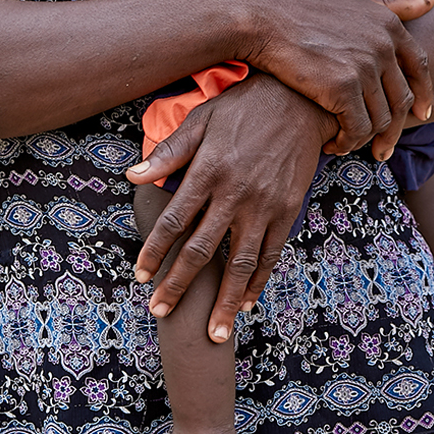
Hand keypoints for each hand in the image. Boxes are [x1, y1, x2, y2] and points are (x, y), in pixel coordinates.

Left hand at [124, 74, 333, 340]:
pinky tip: (246, 304)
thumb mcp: (203, 119)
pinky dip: (258, 282)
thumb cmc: (245, 106)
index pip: (173, 221)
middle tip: (160, 312)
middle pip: (200, 250)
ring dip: (225, 301)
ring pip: (240, 263)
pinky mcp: (288, 210)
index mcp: (208, 171)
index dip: (154, 253)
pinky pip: (271, 254)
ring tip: (214, 334)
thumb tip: (131, 175)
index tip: (140, 277)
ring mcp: (264, 205)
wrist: (302, 100)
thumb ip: (169, 151)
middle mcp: (235, 193)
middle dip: (178, 285)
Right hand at [228, 0, 433, 156]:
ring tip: (349, 145)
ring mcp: (364, 67)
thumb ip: (391, 4)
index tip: (421, 113)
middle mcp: (383, 46)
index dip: (423, 94)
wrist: (259, 15)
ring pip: (380, 119)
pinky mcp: (342, 88)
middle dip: (395, 129)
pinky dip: (347, 142)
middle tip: (384, 149)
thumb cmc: (298, 4)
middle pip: (401, 99)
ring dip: (367, 139)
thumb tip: (431, 0)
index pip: (419, 66)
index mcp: (388, 25)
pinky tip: (332, 144)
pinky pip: (357, 128)